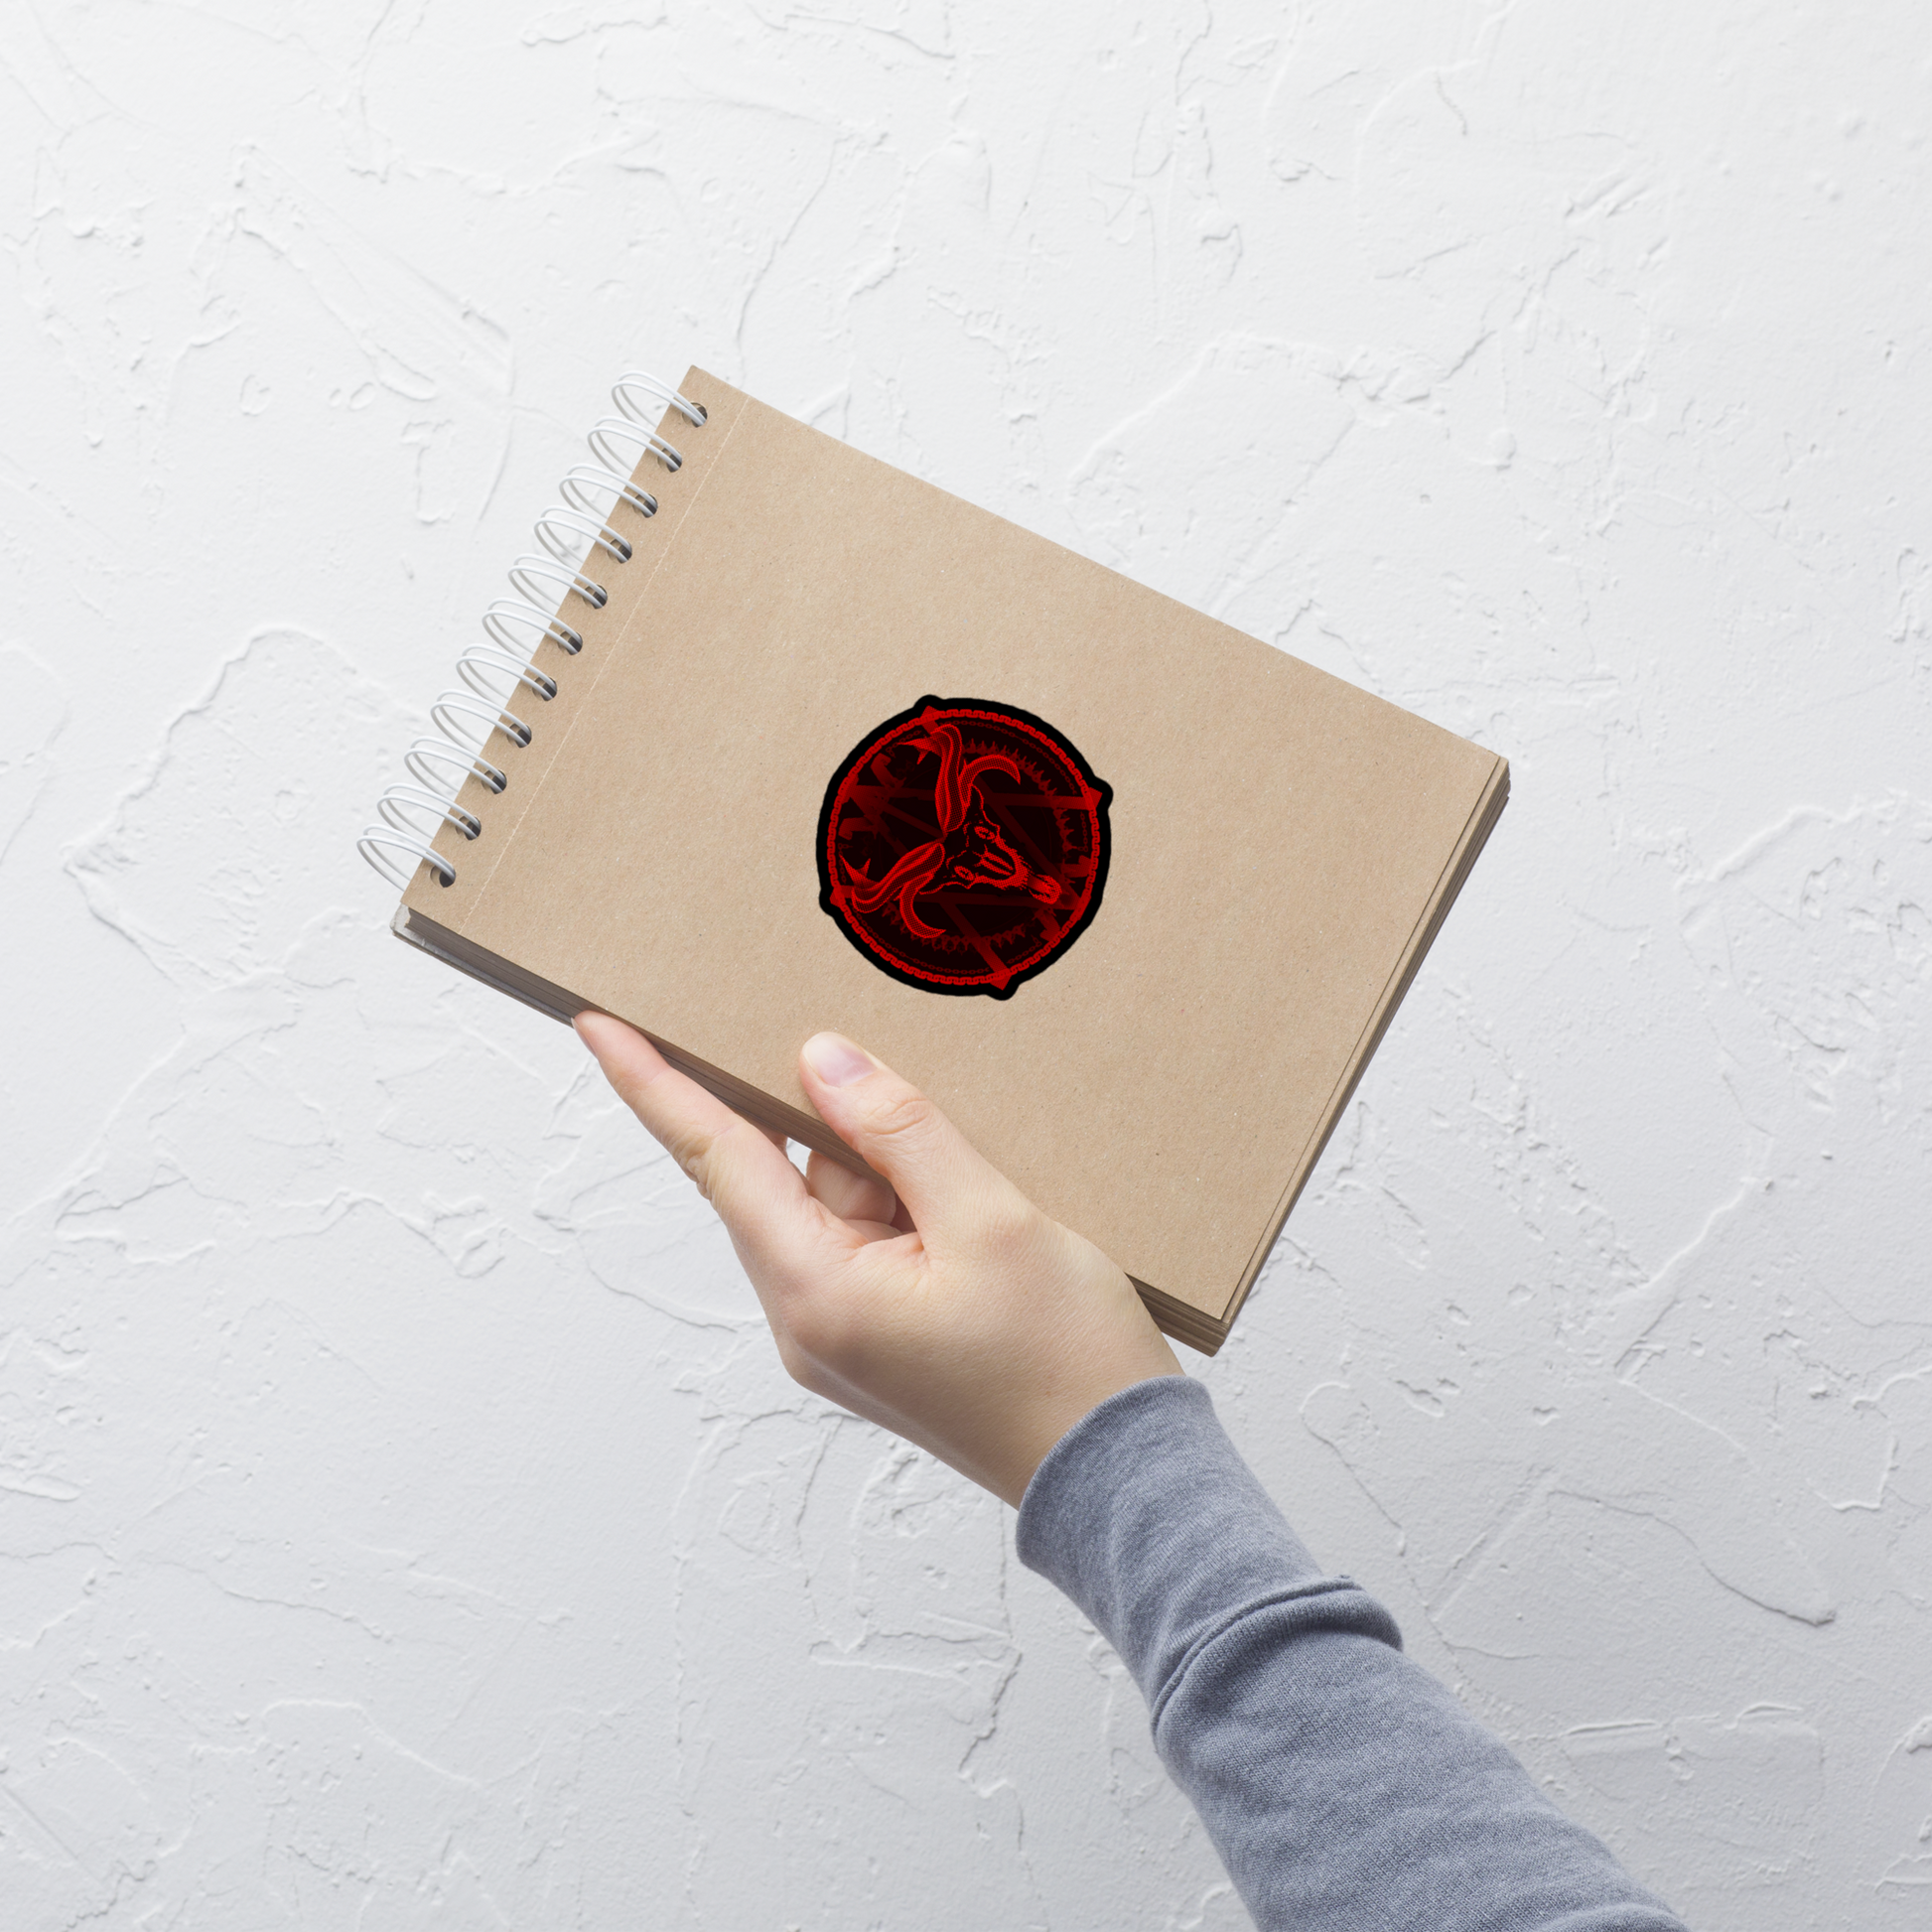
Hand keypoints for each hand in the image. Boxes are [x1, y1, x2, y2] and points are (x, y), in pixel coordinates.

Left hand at [575, 1016, 1181, 1505]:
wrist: (1122, 1481)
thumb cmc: (1065, 1363)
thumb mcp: (991, 1220)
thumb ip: (899, 1132)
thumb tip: (819, 1061)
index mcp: (815, 1292)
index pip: (717, 1159)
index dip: (655, 1085)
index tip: (599, 1023)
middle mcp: (809, 1319)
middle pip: (781, 1175)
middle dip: (817, 1109)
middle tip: (841, 1034)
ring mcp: (845, 1335)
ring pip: (836, 1203)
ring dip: (884, 1158)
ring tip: (968, 1149)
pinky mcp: (886, 1338)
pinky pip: (871, 1237)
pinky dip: (904, 1196)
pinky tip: (965, 1180)